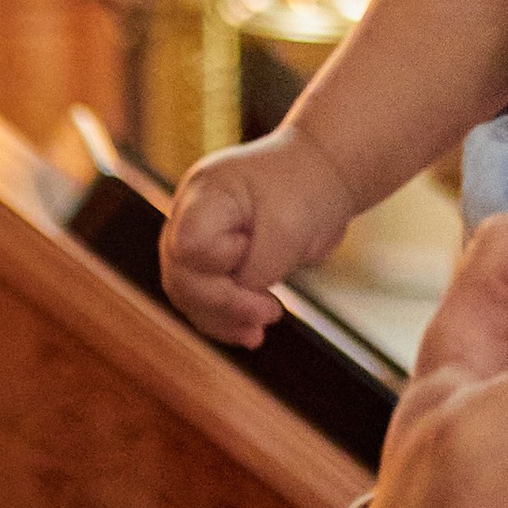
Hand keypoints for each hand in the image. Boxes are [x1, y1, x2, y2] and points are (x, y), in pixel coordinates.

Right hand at [161, 122, 357, 346]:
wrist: (326, 173)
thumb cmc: (308, 188)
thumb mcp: (288, 230)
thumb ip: (259, 269)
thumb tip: (238, 303)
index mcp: (204, 195)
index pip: (187, 246)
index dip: (218, 261)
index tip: (252, 248)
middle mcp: (191, 215)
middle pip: (181, 276)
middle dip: (222, 304)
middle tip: (270, 313)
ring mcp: (202, 238)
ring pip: (189, 295)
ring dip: (222, 319)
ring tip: (257, 334)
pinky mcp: (216, 259)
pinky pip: (206, 299)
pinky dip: (226, 319)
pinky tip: (251, 334)